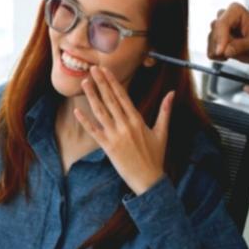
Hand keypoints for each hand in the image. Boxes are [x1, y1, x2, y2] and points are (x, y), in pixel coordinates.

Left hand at [75, 66, 170, 195]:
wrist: (148, 179)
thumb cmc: (155, 157)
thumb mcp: (162, 132)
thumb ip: (165, 111)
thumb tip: (172, 93)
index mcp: (137, 120)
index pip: (123, 96)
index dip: (113, 82)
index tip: (106, 70)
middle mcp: (125, 125)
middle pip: (110, 100)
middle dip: (101, 83)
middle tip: (93, 68)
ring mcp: (115, 136)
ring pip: (101, 112)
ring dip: (92, 96)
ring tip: (85, 83)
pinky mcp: (108, 147)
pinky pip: (94, 131)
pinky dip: (85, 121)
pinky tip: (77, 110)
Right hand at [207, 5, 248, 62]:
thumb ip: (242, 46)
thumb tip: (226, 51)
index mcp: (235, 11)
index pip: (222, 24)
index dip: (220, 39)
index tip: (222, 53)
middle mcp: (224, 16)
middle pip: (214, 33)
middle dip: (223, 46)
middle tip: (238, 53)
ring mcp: (218, 28)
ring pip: (211, 43)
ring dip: (222, 52)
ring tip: (239, 52)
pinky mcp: (216, 39)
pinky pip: (210, 50)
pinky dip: (219, 56)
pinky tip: (230, 55)